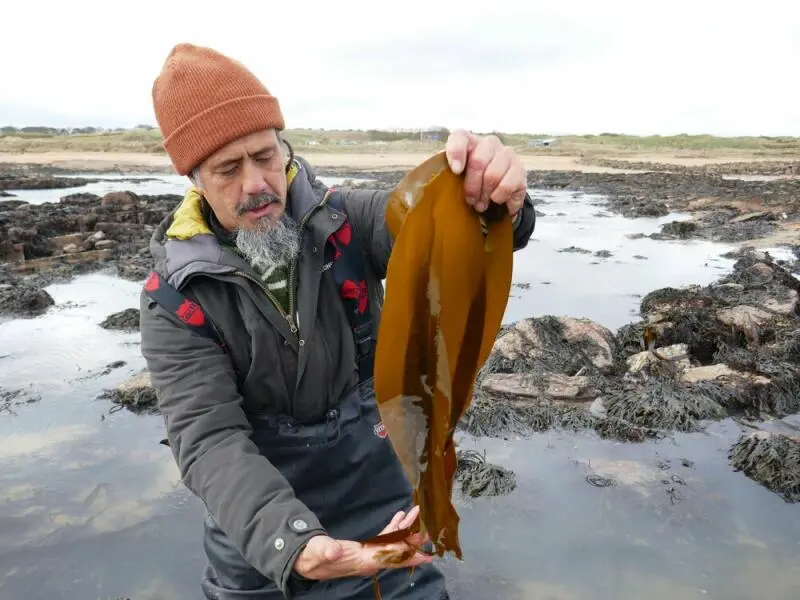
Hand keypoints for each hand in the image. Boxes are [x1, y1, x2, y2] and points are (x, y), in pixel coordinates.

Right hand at [292, 505, 432, 580]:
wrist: (304, 560)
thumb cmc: (310, 556)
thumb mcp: (316, 552)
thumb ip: (326, 550)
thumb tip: (337, 550)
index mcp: (361, 561)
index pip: (389, 558)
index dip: (407, 555)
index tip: (425, 553)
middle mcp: (368, 561)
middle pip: (395, 552)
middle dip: (412, 542)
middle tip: (427, 532)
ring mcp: (367, 555)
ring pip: (391, 545)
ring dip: (403, 531)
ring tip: (415, 515)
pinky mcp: (363, 549)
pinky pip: (382, 540)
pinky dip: (392, 529)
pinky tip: (398, 518)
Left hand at [445, 129, 526, 218]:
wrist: (497, 192)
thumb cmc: (470, 183)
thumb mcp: (455, 178)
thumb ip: (445, 176)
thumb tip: (432, 189)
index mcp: (468, 141)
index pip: (459, 138)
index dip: (456, 153)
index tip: (456, 171)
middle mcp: (488, 143)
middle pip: (478, 161)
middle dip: (471, 187)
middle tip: (470, 201)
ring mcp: (506, 154)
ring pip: (493, 175)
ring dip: (485, 195)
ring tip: (481, 204)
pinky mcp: (520, 168)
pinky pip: (508, 185)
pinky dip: (499, 198)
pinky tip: (496, 200)